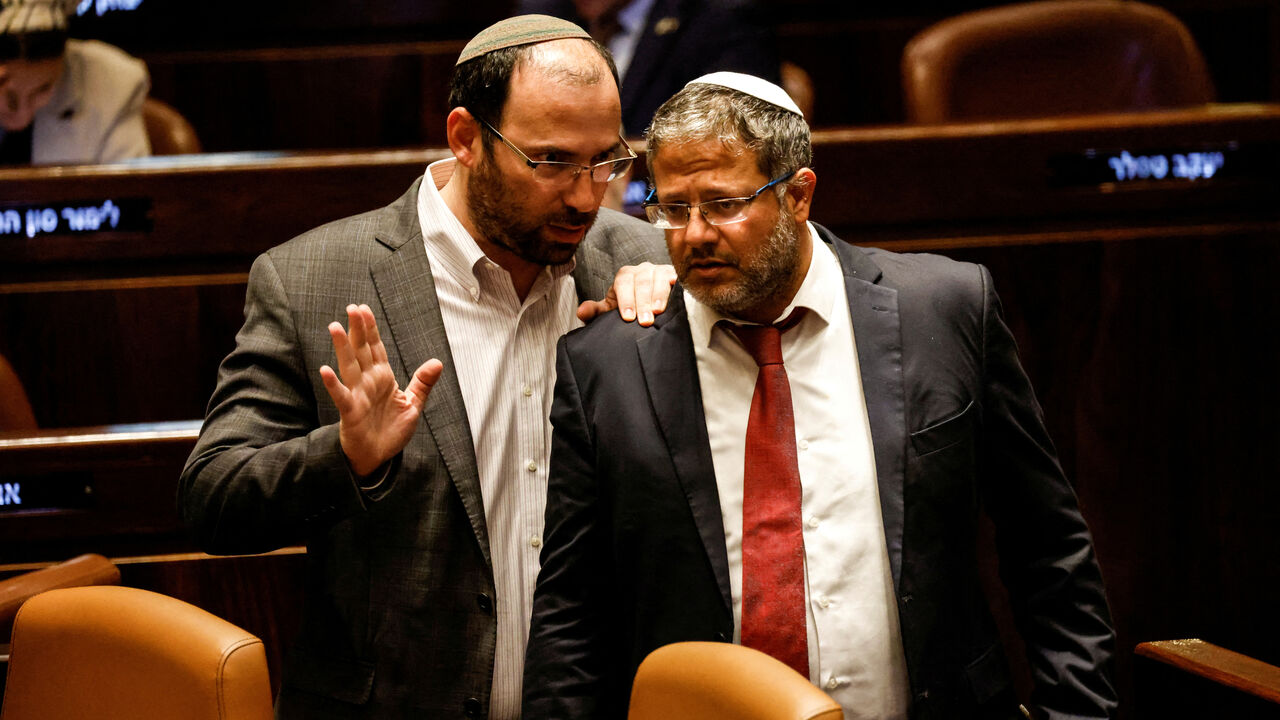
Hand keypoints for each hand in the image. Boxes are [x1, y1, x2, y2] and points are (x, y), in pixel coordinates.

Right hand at [319, 304, 442, 476]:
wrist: (378, 456)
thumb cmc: (391, 430)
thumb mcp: (414, 405)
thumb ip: (423, 383)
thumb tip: (437, 362)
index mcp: (383, 377)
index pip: (376, 348)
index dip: (370, 329)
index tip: (364, 309)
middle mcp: (368, 382)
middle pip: (361, 350)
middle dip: (357, 329)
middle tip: (351, 308)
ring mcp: (358, 394)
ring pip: (349, 366)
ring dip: (342, 347)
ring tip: (335, 327)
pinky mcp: (351, 411)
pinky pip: (342, 396)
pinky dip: (334, 384)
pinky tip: (326, 370)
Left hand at [577, 262, 676, 326]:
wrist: (652, 305)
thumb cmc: (630, 307)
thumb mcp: (612, 310)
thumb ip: (596, 311)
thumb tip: (581, 312)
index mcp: (625, 275)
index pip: (623, 282)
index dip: (625, 299)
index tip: (627, 317)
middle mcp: (643, 270)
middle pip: (642, 281)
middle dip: (642, 302)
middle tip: (644, 321)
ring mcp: (661, 271)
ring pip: (659, 279)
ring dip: (659, 296)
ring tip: (657, 312)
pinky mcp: (676, 277)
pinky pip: (677, 280)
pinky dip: (676, 289)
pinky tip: (676, 301)